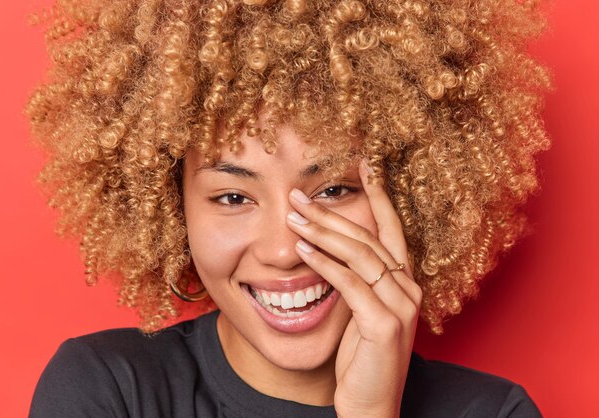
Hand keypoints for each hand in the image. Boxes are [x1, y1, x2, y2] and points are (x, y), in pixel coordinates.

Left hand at [286, 159, 421, 417]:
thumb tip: (322, 248)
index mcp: (403, 282)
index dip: (379, 195)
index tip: (364, 165)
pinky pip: (351, 284)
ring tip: (293, 217)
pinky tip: (303, 251)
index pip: (390, 229)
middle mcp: (407, 289)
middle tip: (298, 194)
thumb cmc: (361, 359)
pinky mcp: (385, 325)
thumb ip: (351, 280)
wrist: (370, 406)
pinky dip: (326, 265)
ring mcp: (400, 306)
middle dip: (331, 212)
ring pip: (360, 255)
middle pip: (368, 237)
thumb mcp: (359, 312)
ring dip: (323, 233)